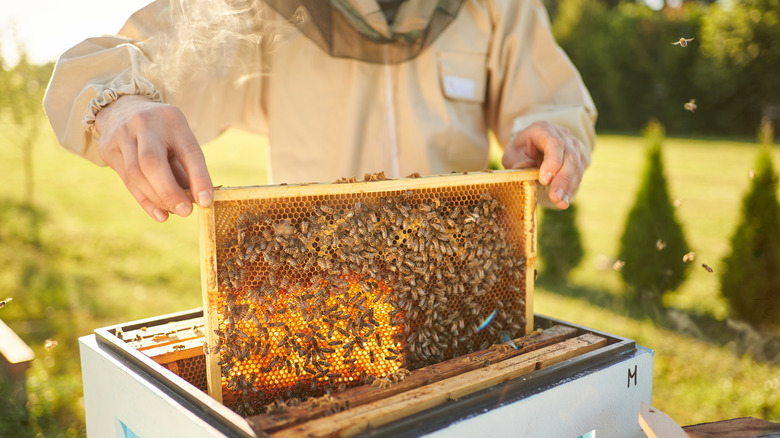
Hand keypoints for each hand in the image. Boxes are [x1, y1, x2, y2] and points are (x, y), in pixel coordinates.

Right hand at [95, 95, 212, 221]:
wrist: (123, 109)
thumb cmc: (162, 132)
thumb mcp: (179, 139)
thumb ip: (187, 167)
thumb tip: (197, 200)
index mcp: (172, 118)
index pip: (188, 150)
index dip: (199, 177)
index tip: (205, 201)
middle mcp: (144, 123)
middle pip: (152, 162)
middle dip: (170, 192)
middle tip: (186, 211)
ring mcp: (122, 134)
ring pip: (136, 174)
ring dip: (157, 198)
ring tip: (174, 211)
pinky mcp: (108, 148)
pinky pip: (127, 181)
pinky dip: (145, 201)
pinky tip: (159, 214)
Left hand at [501, 121, 587, 209]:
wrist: (531, 147)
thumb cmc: (520, 151)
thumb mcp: (511, 155)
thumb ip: (517, 162)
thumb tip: (530, 171)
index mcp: (543, 129)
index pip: (554, 144)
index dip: (552, 162)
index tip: (544, 180)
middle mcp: (562, 134)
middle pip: (569, 156)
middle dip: (562, 179)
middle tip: (555, 197)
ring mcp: (573, 145)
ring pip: (576, 166)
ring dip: (569, 187)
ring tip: (561, 203)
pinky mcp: (578, 158)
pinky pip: (579, 173)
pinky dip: (572, 188)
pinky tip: (564, 200)